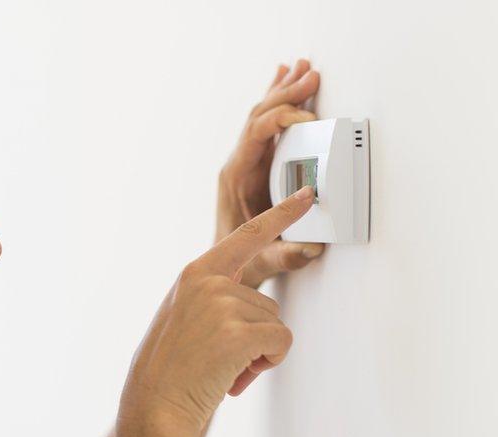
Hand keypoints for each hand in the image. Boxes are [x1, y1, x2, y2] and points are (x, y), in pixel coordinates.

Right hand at [120, 185, 315, 435]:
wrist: (155, 404)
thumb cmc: (170, 368)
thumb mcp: (184, 316)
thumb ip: (211, 297)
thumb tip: (251, 303)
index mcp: (195, 273)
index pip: (246, 237)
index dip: (281, 215)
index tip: (306, 196)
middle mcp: (208, 280)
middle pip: (267, 302)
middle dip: (255, 336)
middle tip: (221, 358)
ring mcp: (222, 303)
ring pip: (275, 323)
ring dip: (258, 352)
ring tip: (223, 367)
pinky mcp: (238, 331)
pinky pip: (281, 342)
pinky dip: (267, 362)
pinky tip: (237, 374)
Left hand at [215, 59, 325, 289]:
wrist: (225, 267)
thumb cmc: (239, 261)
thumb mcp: (264, 261)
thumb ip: (286, 256)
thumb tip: (312, 248)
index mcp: (235, 176)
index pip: (256, 134)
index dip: (281, 120)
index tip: (308, 119)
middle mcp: (238, 163)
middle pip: (259, 116)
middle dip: (286, 93)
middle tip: (311, 75)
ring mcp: (247, 163)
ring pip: (263, 116)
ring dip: (284, 91)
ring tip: (302, 67)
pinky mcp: (258, 166)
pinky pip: (268, 127)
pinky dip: (279, 103)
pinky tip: (284, 80)